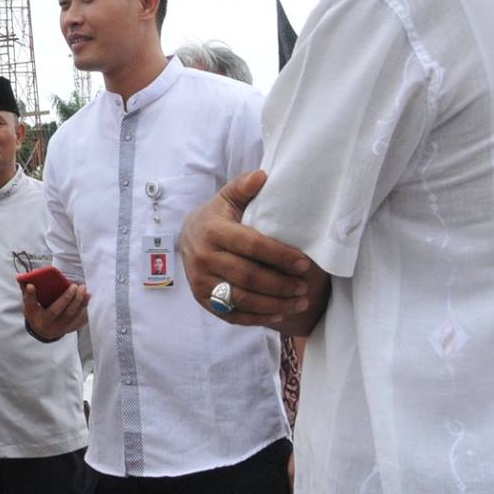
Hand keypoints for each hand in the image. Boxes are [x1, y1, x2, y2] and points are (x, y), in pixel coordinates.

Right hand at [21, 278, 89, 340]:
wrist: (42, 332)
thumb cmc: (35, 314)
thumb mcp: (28, 306)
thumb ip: (27, 292)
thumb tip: (20, 277)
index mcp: (35, 316)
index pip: (31, 305)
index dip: (31, 296)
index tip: (31, 285)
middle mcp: (47, 324)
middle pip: (58, 311)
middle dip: (67, 298)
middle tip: (75, 286)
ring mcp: (59, 327)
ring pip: (71, 315)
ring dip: (79, 301)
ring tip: (84, 289)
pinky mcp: (68, 328)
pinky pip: (78, 318)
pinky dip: (83, 307)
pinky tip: (87, 297)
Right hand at [176, 170, 316, 327]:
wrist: (188, 237)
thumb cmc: (217, 216)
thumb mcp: (227, 197)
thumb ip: (244, 187)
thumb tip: (263, 176)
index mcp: (212, 230)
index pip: (250, 246)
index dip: (279, 255)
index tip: (304, 263)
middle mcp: (203, 257)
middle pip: (247, 276)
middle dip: (281, 285)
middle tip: (305, 287)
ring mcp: (201, 281)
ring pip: (241, 299)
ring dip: (275, 304)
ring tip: (300, 302)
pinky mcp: (202, 299)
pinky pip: (232, 314)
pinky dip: (258, 317)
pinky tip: (279, 313)